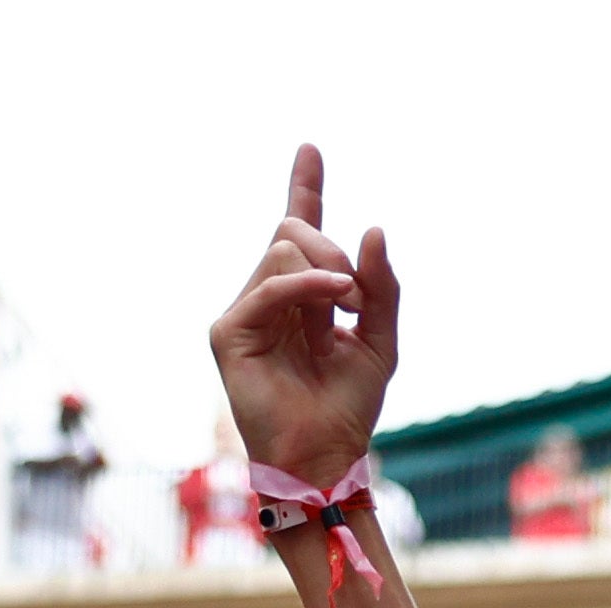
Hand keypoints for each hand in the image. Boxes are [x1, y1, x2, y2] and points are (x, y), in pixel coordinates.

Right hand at [208, 144, 400, 493]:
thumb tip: (372, 227)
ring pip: (284, 251)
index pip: (298, 229)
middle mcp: (268, 296)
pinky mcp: (228, 333)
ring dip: (327, 276)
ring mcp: (245, 312)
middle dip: (334, 252)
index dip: (305, 188)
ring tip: (340, 319)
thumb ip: (382, 287)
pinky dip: (307, 288)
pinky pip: (270, 285)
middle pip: (294, 231)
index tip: (311, 149)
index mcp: (302, 295)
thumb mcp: (381, 339)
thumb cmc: (349, 406)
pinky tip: (334, 302)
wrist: (325, 457)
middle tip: (356, 294)